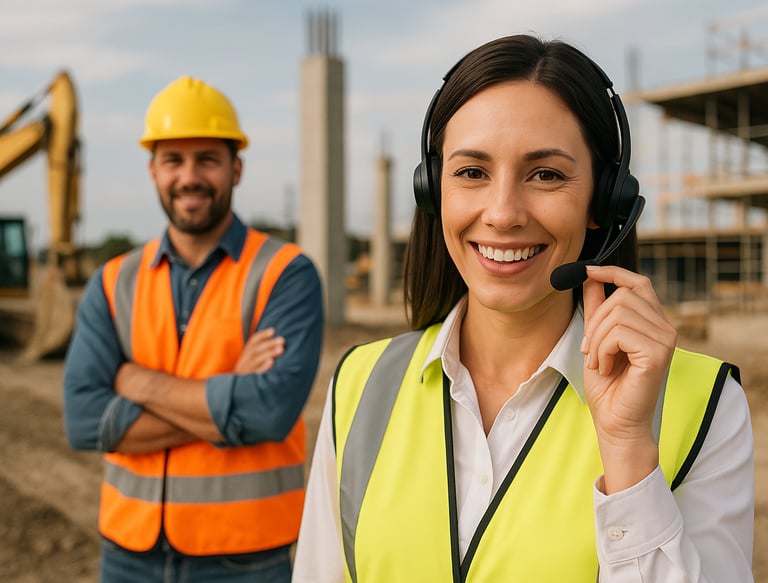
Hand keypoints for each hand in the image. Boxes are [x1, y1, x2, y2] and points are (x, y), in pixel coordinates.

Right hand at [234, 327, 285, 374]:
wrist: (239, 379)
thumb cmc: (252, 362)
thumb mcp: (253, 352)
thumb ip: (263, 344)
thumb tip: (275, 334)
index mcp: (247, 350)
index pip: (253, 340)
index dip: (263, 335)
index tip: (273, 330)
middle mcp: (246, 357)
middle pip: (257, 349)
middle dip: (270, 343)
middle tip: (282, 340)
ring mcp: (248, 367)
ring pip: (257, 359)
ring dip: (269, 353)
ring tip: (281, 349)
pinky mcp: (251, 376)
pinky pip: (257, 371)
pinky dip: (264, 366)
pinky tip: (272, 361)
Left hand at [581, 265, 676, 491]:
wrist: (615, 422)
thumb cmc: (608, 386)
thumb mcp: (596, 340)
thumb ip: (597, 309)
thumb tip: (590, 278)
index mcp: (652, 322)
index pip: (638, 283)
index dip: (613, 272)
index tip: (588, 272)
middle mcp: (664, 327)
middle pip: (622, 296)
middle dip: (595, 321)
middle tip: (590, 350)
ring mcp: (665, 339)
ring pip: (618, 313)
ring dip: (596, 338)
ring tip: (598, 362)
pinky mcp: (659, 353)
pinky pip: (619, 333)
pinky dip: (603, 350)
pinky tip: (605, 368)